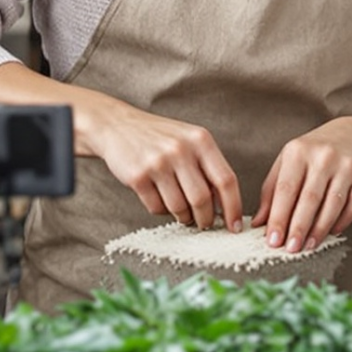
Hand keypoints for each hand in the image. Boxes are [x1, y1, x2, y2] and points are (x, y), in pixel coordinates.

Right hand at [76, 99, 243, 231]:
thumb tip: (225, 206)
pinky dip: (161, 210)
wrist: (117, 125)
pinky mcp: (138, 176)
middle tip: (203, 223)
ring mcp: (158, 162)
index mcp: (200, 140)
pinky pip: (156, 207)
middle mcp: (180, 149)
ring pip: (179, 207)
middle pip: (202, 199)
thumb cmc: (159, 137)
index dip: (233, 207)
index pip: (226, 180)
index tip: (235, 226)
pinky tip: (159, 198)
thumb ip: (208, 168)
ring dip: (182, 217)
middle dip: (205, 219)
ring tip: (180, 212)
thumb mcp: (189, 141)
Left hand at [255, 118, 351, 252]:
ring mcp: (347, 165)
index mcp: (298, 151)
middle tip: (290, 249)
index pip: (286, 189)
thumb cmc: (313, 153)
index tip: (272, 240)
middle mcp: (323, 156)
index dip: (279, 217)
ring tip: (308, 246)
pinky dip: (342, 221)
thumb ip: (272, 191)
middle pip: (309, 199)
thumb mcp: (289, 162)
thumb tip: (259, 223)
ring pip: (332, 205)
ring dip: (319, 229)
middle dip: (299, 227)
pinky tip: (331, 232)